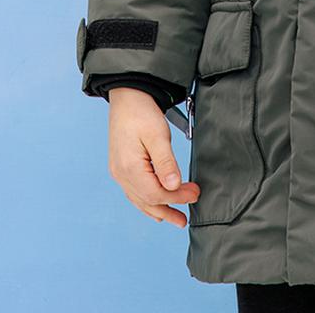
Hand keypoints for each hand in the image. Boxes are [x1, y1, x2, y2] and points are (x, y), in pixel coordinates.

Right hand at [107, 87, 200, 227]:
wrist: (127, 96)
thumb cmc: (141, 112)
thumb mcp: (157, 135)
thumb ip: (166, 162)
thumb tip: (174, 186)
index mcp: (129, 168)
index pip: (156, 193)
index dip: (177, 197)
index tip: (195, 194)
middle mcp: (121, 174)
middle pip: (147, 200)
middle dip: (169, 208)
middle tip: (186, 218)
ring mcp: (119, 172)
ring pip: (139, 199)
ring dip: (158, 210)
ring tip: (174, 219)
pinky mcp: (121, 167)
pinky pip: (134, 192)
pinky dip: (146, 201)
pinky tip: (154, 207)